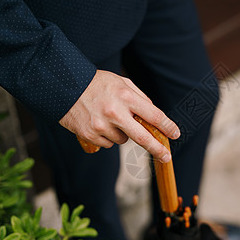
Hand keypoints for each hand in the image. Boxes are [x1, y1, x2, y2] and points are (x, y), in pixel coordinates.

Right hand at [59, 70, 179, 162]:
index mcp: (126, 97)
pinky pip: (108, 143)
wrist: (64, 86)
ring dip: (123, 133)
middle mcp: (115, 113)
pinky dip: (108, 136)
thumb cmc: (97, 83)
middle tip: (166, 157)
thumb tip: (153, 115)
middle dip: (157, 149)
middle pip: (142, 137)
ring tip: (111, 117)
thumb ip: (139, 97)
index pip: (153, 115)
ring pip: (123, 140)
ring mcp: (101, 126)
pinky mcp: (90, 135)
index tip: (175, 134)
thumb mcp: (121, 82)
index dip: (167, 126)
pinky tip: (100, 123)